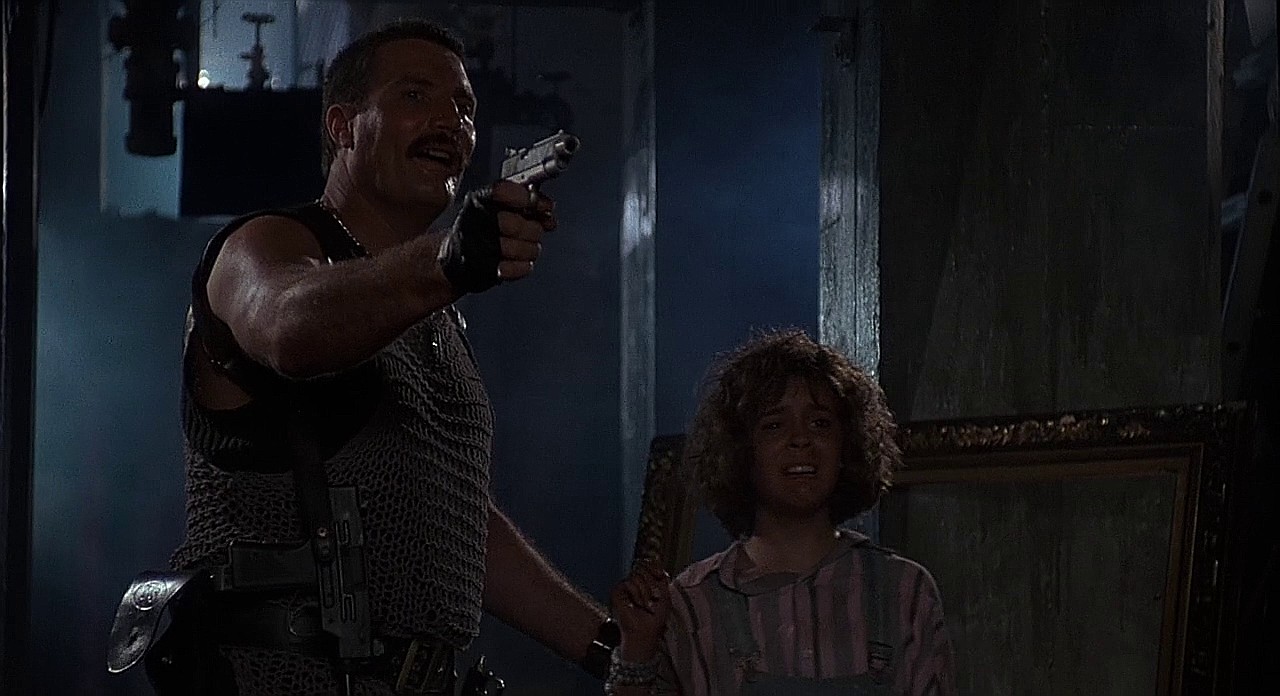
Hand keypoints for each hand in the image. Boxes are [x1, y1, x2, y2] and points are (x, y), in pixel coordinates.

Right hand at [438, 180, 556, 293]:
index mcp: (477, 201)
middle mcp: (474, 222)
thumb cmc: (480, 229)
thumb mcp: (495, 206)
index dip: (528, 198)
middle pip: (516, 224)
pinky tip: (520, 262)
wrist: (456, 257)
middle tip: (534, 231)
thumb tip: (547, 209)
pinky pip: (517, 269)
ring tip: (526, 248)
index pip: (503, 192)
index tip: (543, 206)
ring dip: (531, 249)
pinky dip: (524, 266)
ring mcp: (476, 248)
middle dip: (533, 229)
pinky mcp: (483, 270)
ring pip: (520, 248)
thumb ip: (523, 202)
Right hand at [609, 560, 671, 661]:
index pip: (648, 562)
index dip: (654, 565)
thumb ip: (661, 576)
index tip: (659, 575)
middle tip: (653, 598)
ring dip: (645, 592)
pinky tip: (635, 604)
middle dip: (651, 584)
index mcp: (646, 581)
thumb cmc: (655, 617)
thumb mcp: (665, 594)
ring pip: (637, 574)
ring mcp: (625, 586)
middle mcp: (635, 581)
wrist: (645, 632)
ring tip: (645, 605)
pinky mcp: (617, 592)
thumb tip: (656, 558)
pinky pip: (628, 582)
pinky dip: (636, 593)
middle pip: (643, 567)